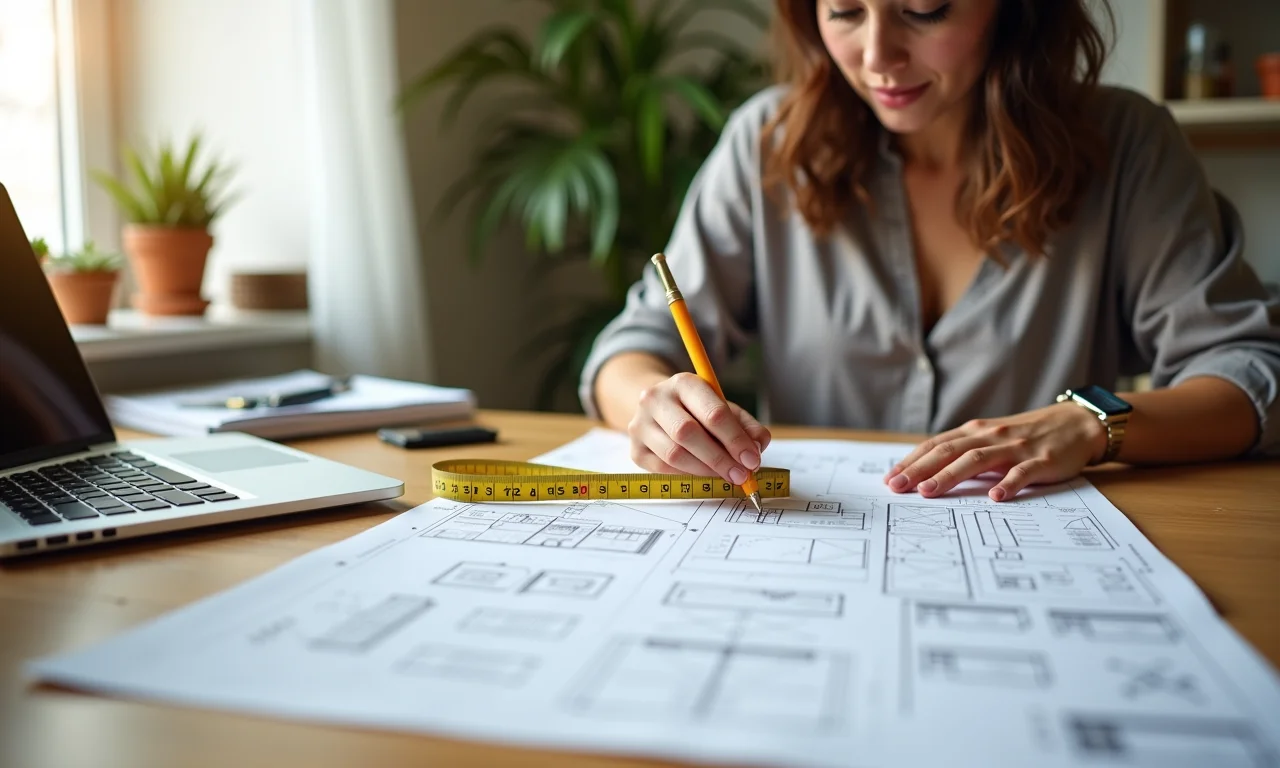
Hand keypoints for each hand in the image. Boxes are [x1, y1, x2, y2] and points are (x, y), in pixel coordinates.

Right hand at [628, 372, 771, 484]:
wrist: (658, 408)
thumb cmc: (697, 410)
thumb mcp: (724, 408)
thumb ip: (746, 426)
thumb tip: (758, 447)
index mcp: (684, 383)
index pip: (712, 412)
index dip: (735, 439)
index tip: (752, 460)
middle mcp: (656, 399)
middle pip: (688, 433)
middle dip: (719, 458)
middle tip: (741, 475)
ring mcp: (640, 424)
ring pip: (674, 454)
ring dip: (705, 470)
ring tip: (726, 476)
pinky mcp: (634, 449)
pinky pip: (663, 469)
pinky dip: (687, 475)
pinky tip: (703, 474)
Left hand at [884, 403, 1107, 501]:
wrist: (1076, 424)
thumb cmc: (1027, 436)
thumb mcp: (992, 439)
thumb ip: (965, 452)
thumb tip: (929, 473)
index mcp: (976, 432)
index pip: (936, 445)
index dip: (912, 461)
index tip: (890, 479)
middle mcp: (991, 436)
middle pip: (949, 451)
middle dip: (920, 469)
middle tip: (897, 488)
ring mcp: (1016, 448)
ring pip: (977, 459)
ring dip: (950, 476)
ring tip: (928, 492)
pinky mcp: (1041, 461)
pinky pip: (1022, 473)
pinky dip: (1008, 483)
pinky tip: (994, 497)